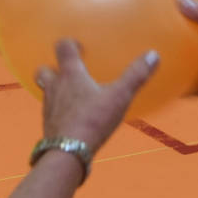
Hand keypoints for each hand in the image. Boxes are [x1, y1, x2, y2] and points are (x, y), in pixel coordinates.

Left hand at [37, 39, 157, 155]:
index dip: (69, 44)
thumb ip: (136, 76)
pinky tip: (72, 118)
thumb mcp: (119, 97)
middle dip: (53, 68)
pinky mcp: (48, 125)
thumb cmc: (93, 120)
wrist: (68, 152)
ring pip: (46, 92)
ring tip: (71, 95)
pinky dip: (58, 111)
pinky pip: (50, 112)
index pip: (63, 48)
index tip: (79, 48)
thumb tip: (153, 55)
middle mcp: (55, 87)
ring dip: (55, 90)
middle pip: (44, 70)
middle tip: (68, 72)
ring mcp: (48, 107)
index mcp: (70, 75)